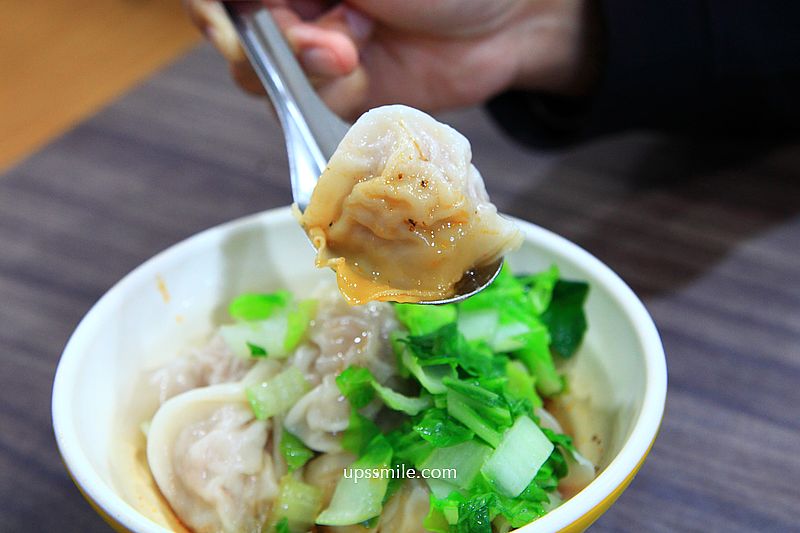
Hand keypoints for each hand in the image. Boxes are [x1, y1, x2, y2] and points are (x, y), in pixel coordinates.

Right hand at [185, 0, 598, 118]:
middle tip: (326, 41)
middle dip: (270, 44)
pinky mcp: (342, 94)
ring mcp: (316, 52)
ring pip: (266, 80)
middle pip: (237, 36)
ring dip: (304, 72)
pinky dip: (326, 101)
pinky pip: (306, 111)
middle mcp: (296, 4)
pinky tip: (364, 73)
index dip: (210, 10)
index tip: (222, 22)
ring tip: (356, 48)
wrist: (513, 19)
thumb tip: (235, 3)